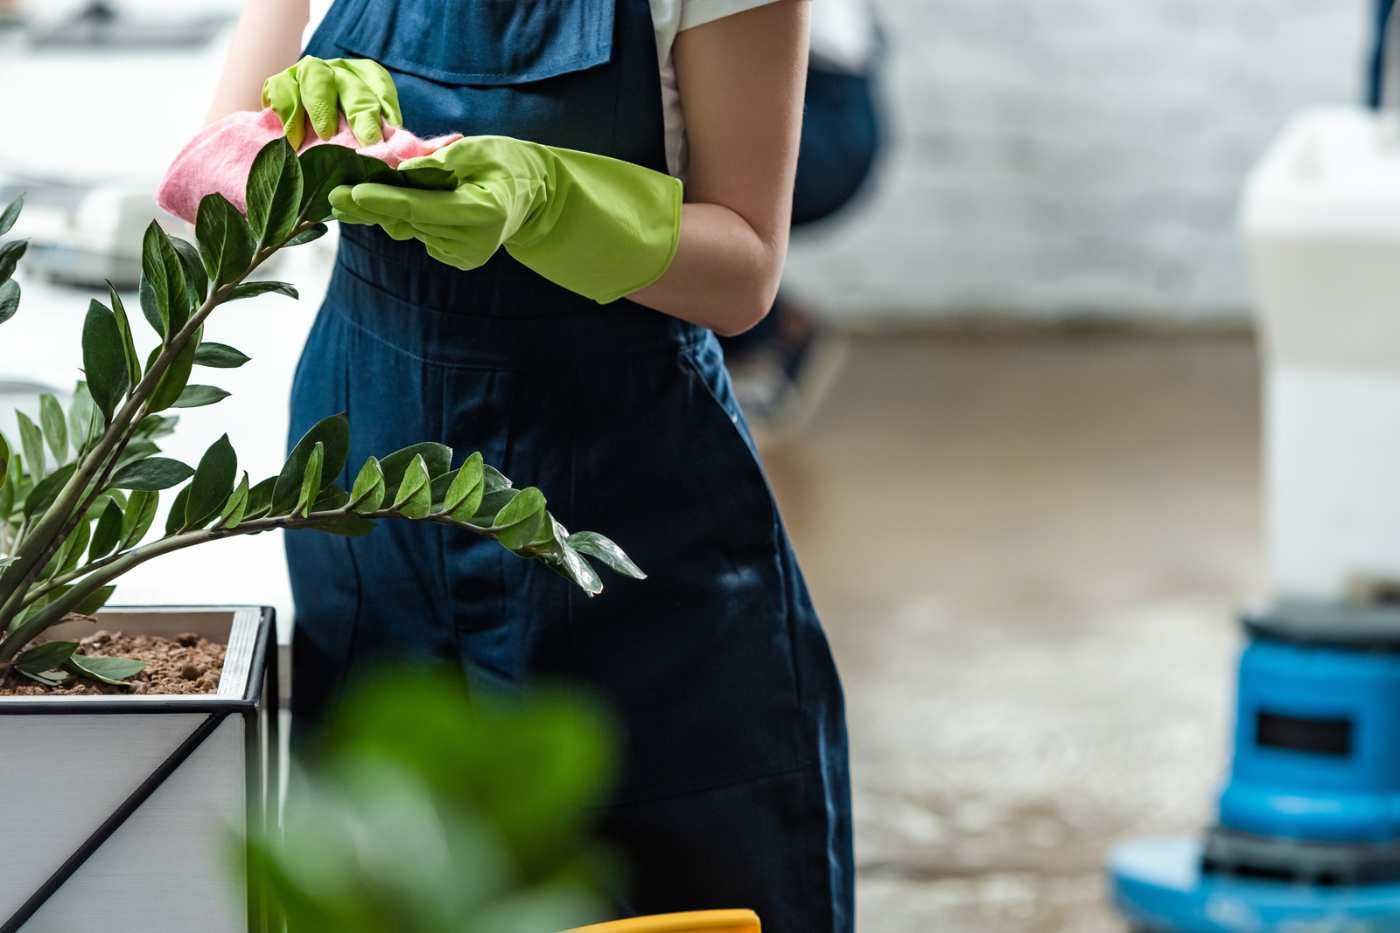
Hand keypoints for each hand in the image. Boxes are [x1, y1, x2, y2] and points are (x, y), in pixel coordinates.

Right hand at [262, 56, 402, 147]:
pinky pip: (282, 88)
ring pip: (316, 78)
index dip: (387, 106)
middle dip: (361, 114)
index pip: (380, 85)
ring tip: (326, 134)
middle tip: (367, 141)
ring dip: (322, 107)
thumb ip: (388, 142)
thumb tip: (419, 156)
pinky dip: (288, 112)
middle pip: (352, 86)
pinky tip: (293, 138)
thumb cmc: (342, 142)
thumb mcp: (366, 139)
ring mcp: (308, 73)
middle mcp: (339, 72)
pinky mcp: (281, 82)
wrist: (296, 144)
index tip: (393, 129)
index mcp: (365, 79)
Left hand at [330, 136, 545, 269]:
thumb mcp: (479, 149)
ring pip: (411, 230)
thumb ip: (440, 161)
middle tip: (331, 196)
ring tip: (346, 197)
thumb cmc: (508, 163)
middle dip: (370, 207)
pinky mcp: (459, 259)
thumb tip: (399, 171)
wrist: (535, 195)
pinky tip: (386, 204)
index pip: (424, 207)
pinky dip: (403, 218)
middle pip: (411, 222)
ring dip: (381, 212)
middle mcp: (474, 242)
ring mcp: (466, 255)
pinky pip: (420, 235)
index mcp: (484, 213)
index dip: (386, 199)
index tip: (352, 191)